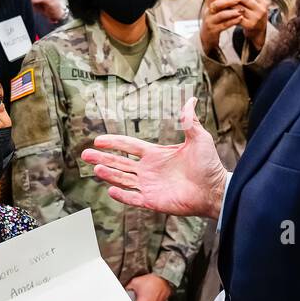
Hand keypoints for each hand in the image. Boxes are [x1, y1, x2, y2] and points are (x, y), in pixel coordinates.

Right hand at [80, 96, 227, 218]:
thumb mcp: (199, 138)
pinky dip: (122, 196)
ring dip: (109, 174)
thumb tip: (191, 99)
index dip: (114, 143)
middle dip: (103, 158)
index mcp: (156, 154)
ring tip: (95, 168)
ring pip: (123, 179)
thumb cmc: (209, 165)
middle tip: (84, 154)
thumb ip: (190, 120)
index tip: (98, 140)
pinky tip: (111, 189)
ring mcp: (150, 186)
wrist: (215, 190)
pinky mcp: (153, 201)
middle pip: (120, 163)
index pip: (129, 147)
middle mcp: (149, 170)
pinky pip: (133, 199)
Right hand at [200, 0, 239, 55]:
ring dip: (232, 12)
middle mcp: (208, 13)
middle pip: (216, 4)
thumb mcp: (214, 10)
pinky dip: (232, 21)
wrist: (207, 37)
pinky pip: (224, 25)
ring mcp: (210, 21)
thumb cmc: (213, 21)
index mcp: (209, 6)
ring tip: (240, 9)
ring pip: (221, 15)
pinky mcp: (213, 30)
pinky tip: (239, 19)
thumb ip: (221, 0)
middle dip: (228, 0)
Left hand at [226, 0, 268, 50]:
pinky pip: (237, 17)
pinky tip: (225, 9)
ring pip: (240, 8)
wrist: (258, 31)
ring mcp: (255, 18)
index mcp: (263, 2)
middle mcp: (261, 10)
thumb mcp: (259, 3)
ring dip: (230, 4)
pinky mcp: (249, 25)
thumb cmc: (256, 14)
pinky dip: (231, 13)